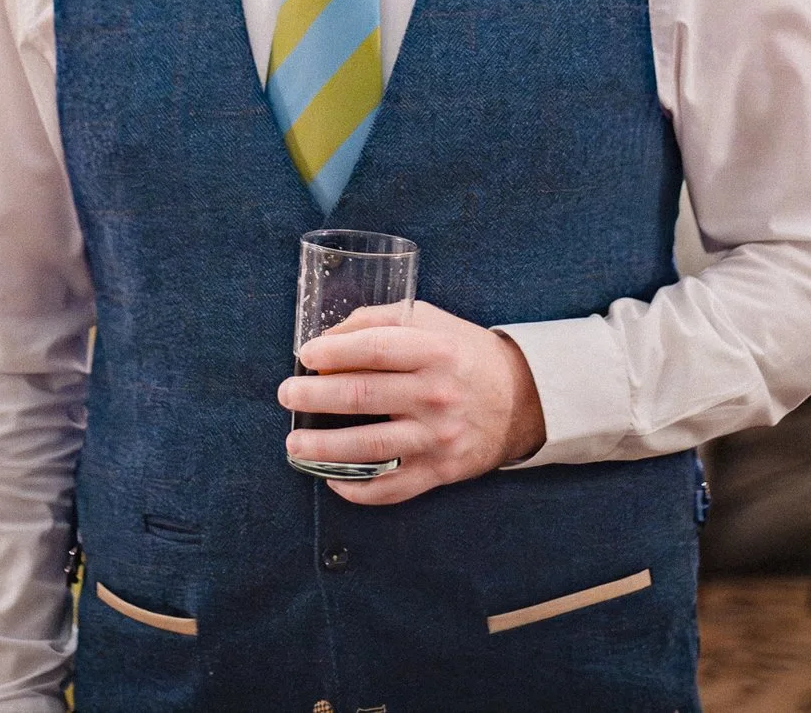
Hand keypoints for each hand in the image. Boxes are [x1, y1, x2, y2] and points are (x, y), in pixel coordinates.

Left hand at [277, 301, 546, 505]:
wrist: (522, 399)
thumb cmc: (464, 355)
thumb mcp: (430, 321)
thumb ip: (378, 322)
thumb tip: (327, 338)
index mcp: (434, 352)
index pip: (372, 350)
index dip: (332, 351)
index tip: (306, 355)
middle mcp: (436, 395)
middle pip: (360, 397)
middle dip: (314, 396)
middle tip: (288, 393)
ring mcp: (438, 438)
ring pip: (368, 448)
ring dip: (322, 448)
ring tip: (295, 443)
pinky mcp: (440, 471)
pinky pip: (390, 488)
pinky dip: (355, 488)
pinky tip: (332, 477)